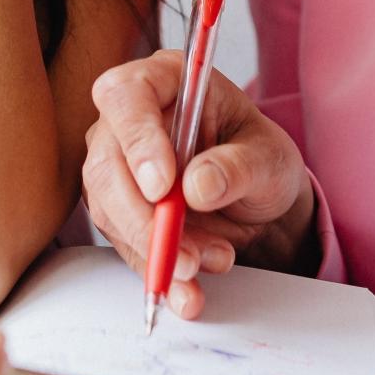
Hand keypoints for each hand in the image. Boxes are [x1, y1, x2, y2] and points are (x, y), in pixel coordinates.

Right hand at [82, 49, 316, 316]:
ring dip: (156, 249)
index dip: (137, 139)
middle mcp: (129, 120)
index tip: (162, 186)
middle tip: (186, 254)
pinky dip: (155, 272)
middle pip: (106, 163)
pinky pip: (124, 244)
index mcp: (164, 81)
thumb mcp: (269, 158)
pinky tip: (186, 294)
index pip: (125, 95)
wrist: (258, 200)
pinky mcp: (118, 210)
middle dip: (144, 218)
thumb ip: (237, 166)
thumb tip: (197, 187)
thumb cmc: (260, 159)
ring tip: (212, 264)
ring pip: (109, 210)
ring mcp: (117, 166)